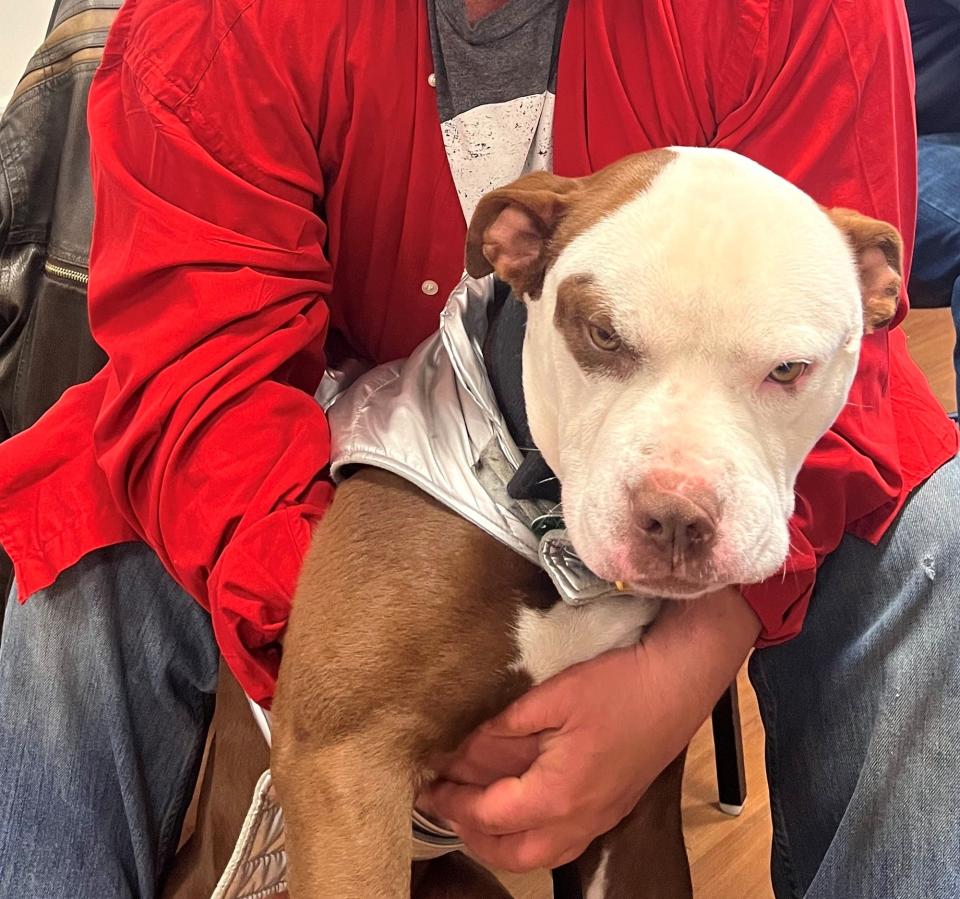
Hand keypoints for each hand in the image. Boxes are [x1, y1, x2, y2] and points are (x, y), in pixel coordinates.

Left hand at [419, 587, 759, 872]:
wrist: (677, 683)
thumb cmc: (619, 685)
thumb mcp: (553, 697)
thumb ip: (505, 727)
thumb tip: (463, 747)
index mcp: (559, 794)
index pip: (489, 814)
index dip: (453, 801)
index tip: (429, 784)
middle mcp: (579, 819)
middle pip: (511, 852)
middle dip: (471, 834)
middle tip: (445, 802)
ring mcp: (598, 818)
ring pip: (538, 855)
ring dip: (500, 843)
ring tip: (474, 811)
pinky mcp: (611, 809)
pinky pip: (562, 844)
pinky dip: (531, 839)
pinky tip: (519, 811)